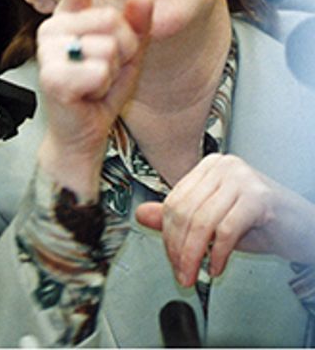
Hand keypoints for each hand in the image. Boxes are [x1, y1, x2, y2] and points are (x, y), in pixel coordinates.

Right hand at [35, 0, 153, 197]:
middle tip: (106, 69)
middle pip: (111, 20)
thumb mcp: (127, 55)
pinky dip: (102, 86)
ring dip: (112, 69)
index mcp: (72, 19)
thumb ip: (136, 26)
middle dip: (122, 47)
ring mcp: (50, 51)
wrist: (80, 132)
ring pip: (107, 46)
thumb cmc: (99, 91)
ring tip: (96, 82)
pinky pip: (97, 70)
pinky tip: (87, 94)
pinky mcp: (51, 76)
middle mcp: (55, 29)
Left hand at [135, 154, 314, 285]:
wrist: (304, 229)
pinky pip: (225, 230)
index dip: (167, 235)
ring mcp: (241, 179)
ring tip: (194, 273)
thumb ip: (179, 217)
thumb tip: (142, 214)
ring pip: (201, 222)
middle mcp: (223, 167)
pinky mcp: (258, 197)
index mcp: (209, 167)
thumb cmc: (262, 223)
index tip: (171, 259)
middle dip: (178, 248)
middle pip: (184, 211)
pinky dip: (216, 254)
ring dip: (193, 255)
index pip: (174, 201)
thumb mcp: (213, 220)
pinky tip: (216, 267)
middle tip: (181, 272)